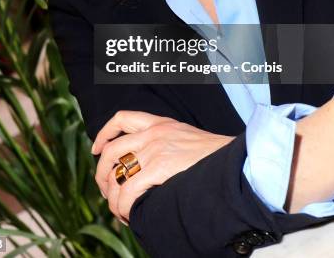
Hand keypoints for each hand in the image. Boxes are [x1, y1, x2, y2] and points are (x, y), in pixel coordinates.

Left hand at [91, 110, 233, 223]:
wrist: (236, 159)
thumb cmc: (215, 156)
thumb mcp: (187, 138)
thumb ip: (166, 143)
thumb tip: (147, 169)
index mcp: (160, 123)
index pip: (123, 118)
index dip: (104, 133)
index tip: (97, 149)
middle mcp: (153, 132)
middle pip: (111, 150)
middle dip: (102, 174)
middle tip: (106, 191)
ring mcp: (155, 148)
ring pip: (117, 174)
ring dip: (112, 197)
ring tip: (119, 210)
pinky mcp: (160, 166)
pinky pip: (129, 190)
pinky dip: (124, 206)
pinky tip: (130, 215)